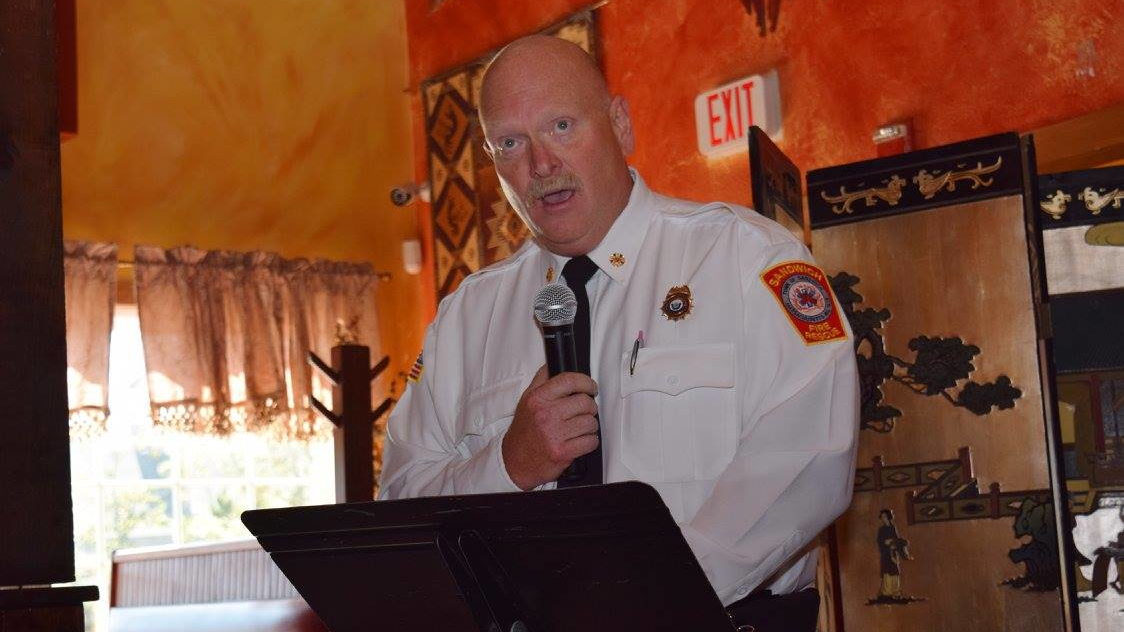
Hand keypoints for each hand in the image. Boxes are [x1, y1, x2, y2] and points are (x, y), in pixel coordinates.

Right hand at [502, 365, 598, 489]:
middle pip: (585, 402)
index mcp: (538, 399)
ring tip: (579, 428)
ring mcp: (554, 434)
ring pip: (590, 423)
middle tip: (584, 411)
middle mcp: (546, 415)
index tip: (591, 387)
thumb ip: (541, 380)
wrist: (514, 461)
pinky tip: (580, 441)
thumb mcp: (526, 400)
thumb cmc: (523, 431)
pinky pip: (590, 442)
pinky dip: (590, 441)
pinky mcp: (562, 452)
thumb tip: (553, 363)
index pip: (569, 381)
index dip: (586, 382)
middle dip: (589, 407)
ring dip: (590, 426)